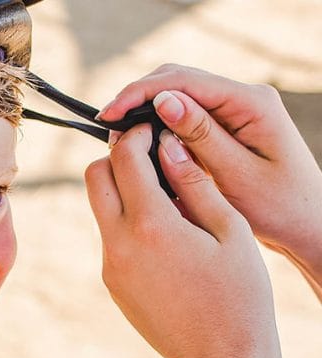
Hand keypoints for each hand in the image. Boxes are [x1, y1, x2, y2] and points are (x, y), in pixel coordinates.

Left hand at [86, 124, 277, 357]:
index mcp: (151, 225)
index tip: (153, 128)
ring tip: (165, 193)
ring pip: (99, 208)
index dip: (136, 135)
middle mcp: (118, 244)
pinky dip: (127, 221)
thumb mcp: (231, 231)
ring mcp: (110, 266)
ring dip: (122, 190)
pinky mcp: (111, 283)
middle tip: (151, 155)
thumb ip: (196, 183)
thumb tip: (170, 144)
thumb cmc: (240, 295)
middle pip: (95, 178)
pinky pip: (110, 237)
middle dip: (117, 157)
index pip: (124, 158)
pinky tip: (165, 230)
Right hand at [99, 65, 321, 291]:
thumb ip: (200, 136)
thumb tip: (163, 101)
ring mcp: (234, 111)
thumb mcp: (236, 175)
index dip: (140, 93)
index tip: (108, 115)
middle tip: (106, 127)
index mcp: (252, 103)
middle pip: (178, 81)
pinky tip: (139, 144)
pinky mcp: (225, 127)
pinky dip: (158, 126)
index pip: (185, 81)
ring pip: (178, 96)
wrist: (307, 226)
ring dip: (144, 112)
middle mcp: (243, 98)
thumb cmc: (279, 208)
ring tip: (117, 138)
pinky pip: (185, 116)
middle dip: (137, 99)